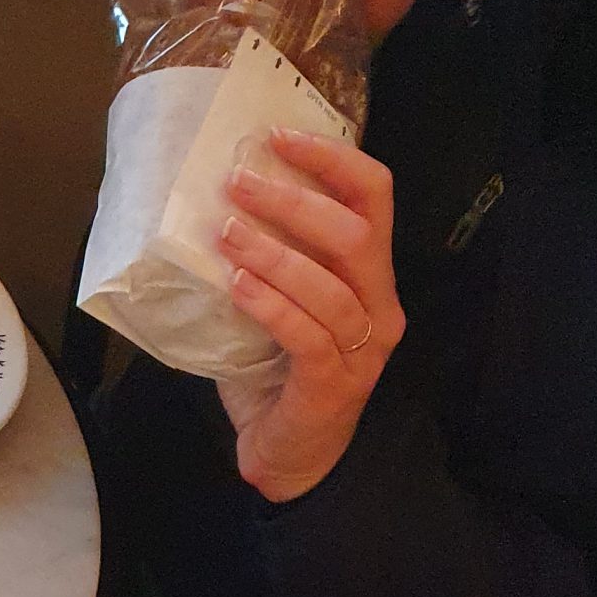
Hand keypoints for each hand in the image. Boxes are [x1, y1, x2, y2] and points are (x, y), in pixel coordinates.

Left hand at [217, 130, 405, 502]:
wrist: (289, 458)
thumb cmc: (278, 377)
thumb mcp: (278, 305)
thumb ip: (268, 259)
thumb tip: (217, 202)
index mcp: (372, 278)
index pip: (375, 198)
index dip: (332, 160)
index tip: (277, 137)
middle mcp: (380, 308)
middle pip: (357, 233)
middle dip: (295, 200)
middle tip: (236, 183)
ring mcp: (362, 350)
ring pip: (330, 284)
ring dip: (274, 251)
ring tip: (227, 233)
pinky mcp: (332, 384)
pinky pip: (306, 333)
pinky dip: (270, 302)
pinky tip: (236, 285)